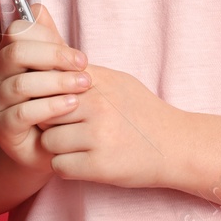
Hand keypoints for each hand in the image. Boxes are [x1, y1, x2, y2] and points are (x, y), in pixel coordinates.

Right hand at [0, 2, 92, 174]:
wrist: (48, 145)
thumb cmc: (54, 101)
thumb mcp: (55, 69)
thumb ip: (49, 40)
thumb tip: (38, 7)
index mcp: (7, 55)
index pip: (17, 32)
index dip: (50, 40)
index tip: (81, 57)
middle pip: (16, 54)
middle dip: (54, 57)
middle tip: (84, 68)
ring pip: (21, 84)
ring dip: (57, 83)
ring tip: (84, 87)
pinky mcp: (2, 128)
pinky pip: (22, 112)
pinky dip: (50, 107)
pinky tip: (71, 105)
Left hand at [35, 62, 182, 189]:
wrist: (176, 146)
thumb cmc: (142, 112)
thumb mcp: (117, 82)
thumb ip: (84, 72)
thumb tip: (51, 53)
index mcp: (99, 82)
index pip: (49, 81)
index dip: (45, 95)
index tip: (51, 104)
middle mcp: (98, 106)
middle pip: (44, 112)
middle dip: (50, 123)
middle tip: (68, 129)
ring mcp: (98, 136)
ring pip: (48, 141)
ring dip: (58, 148)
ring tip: (79, 146)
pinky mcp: (99, 166)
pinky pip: (59, 166)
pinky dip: (67, 167)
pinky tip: (84, 161)